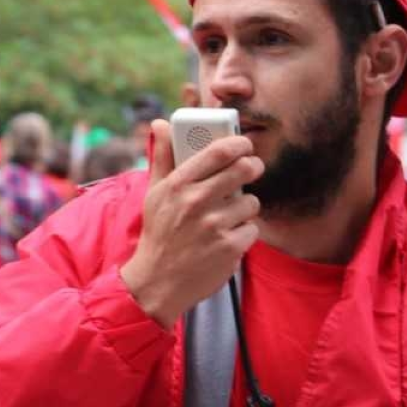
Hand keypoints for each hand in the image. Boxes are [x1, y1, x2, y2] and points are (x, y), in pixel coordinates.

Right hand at [119, 119, 262, 328]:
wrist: (157, 283)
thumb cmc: (159, 234)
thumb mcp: (154, 194)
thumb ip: (162, 157)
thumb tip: (160, 123)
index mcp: (178, 185)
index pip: (218, 152)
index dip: (239, 143)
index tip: (244, 144)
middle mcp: (196, 203)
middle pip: (243, 170)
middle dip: (252, 166)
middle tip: (251, 168)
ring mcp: (214, 226)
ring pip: (251, 201)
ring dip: (245, 206)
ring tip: (229, 215)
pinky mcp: (230, 248)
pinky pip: (252, 229)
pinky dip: (244, 233)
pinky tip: (228, 238)